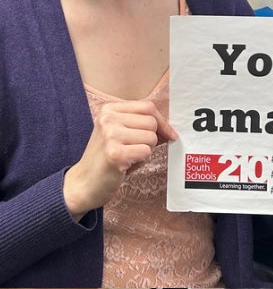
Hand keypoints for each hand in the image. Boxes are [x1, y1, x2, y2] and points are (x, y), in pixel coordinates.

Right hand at [63, 99, 178, 218]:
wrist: (86, 182)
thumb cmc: (109, 158)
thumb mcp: (122, 135)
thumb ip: (143, 127)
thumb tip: (170, 129)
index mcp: (109, 109)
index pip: (148, 107)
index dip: (163, 122)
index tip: (169, 134)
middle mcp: (107, 118)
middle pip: (152, 122)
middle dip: (152, 139)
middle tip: (135, 149)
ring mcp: (110, 135)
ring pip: (151, 137)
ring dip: (146, 150)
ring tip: (129, 156)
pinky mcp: (115, 153)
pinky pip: (146, 152)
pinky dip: (142, 160)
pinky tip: (126, 164)